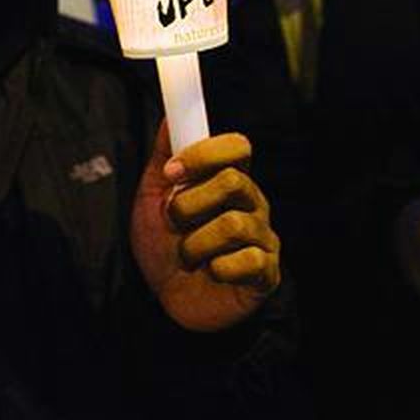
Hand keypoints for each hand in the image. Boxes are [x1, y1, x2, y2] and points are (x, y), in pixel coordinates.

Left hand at [131, 121, 280, 331]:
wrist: (168, 302)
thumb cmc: (165, 246)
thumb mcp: (154, 198)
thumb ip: (163, 159)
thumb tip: (169, 117)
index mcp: (230, 180)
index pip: (238, 146)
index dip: (205, 153)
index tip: (172, 171)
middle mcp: (253, 204)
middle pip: (234, 181)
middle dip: (191, 203)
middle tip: (175, 222)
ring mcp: (263, 239)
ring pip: (234, 224)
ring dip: (195, 242)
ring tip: (187, 256)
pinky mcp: (266, 274)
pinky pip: (247, 262)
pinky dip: (218, 269)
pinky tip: (211, 274)